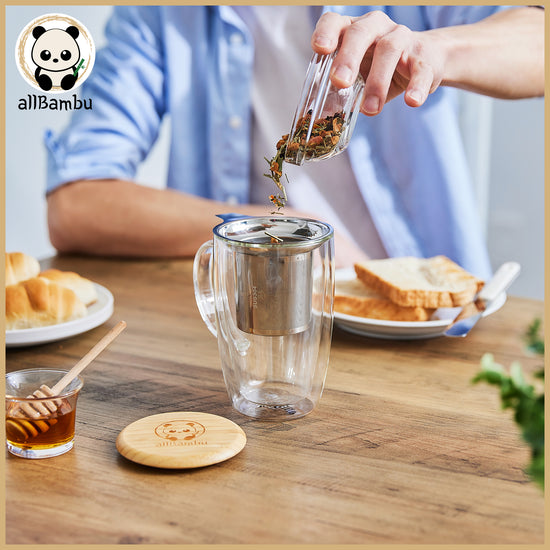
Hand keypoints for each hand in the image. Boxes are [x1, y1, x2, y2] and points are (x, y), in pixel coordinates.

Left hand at [311, 10, 443, 114]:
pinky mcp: (423, 55)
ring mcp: (401, 37)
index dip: (326, 33)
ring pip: (389, 49)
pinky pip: (421, 69)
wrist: (425, 62)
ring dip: (378, 82)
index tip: (320, 49)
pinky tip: (412, 101)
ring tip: (370, 109)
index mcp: (352, 31)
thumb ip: (341, 92)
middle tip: (340, 82)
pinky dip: (417, 86)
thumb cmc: (379, 70)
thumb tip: (325, 117)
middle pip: (360, 33)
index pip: (335, 23)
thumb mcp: (357, 77)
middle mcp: (375, 27)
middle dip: (348, 58)